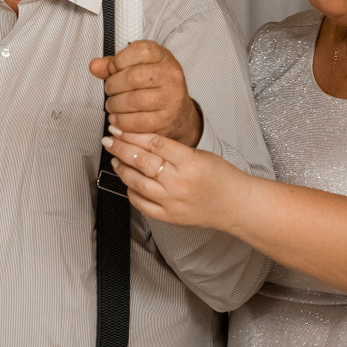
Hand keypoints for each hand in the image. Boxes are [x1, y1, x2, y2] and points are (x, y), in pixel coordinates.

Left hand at [89, 40, 202, 145]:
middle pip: (132, 77)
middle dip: (112, 86)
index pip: (138, 51)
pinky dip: (122, 121)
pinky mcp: (166, 119)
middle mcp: (170, 74)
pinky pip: (137, 121)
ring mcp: (170, 97)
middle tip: (110, 91)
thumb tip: (95, 66)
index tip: (112, 71)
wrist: (177, 113)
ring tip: (112, 105)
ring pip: (133, 100)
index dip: (118, 62)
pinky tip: (117, 118)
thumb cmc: (154, 87)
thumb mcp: (137, 67)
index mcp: (161, 56)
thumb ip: (113, 65)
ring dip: (115, 105)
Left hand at [103, 131, 247, 231]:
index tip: (119, 130)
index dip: (132, 135)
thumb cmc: (222, 178)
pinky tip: (128, 181)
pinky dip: (130, 191)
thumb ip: (172, 149)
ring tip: (116, 159)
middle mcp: (178, 182)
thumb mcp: (200, 154)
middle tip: (109, 141)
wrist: (237, 205)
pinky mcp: (169, 216)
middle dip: (120, 148)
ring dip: (121, 168)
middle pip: (141, 160)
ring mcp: (172, 201)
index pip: (153, 143)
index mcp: (189, 162)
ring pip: (136, 181)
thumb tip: (141, 140)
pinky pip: (141, 203)